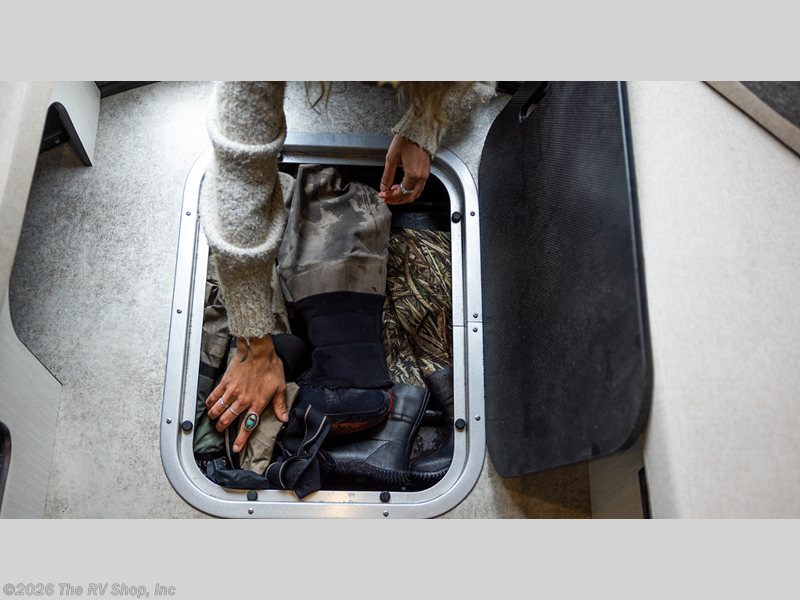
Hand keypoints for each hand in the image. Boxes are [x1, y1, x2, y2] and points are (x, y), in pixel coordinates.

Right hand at [205, 335, 287, 452]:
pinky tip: (208, 406)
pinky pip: (215, 395)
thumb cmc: (270, 366)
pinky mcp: (225, 382)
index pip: (248, 425)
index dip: (241, 439)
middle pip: (229, 419)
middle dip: (223, 428)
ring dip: (215, 417)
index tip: (236, 448)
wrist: (257, 350)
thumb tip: (284, 418)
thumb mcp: (280, 386)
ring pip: (219, 409)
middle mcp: (243, 400)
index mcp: (257, 402)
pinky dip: (210, 402)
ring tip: (213, 420)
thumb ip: (280, 405)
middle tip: (221, 431)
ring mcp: (233, 391)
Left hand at [378, 134, 429, 204]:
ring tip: (393, 192)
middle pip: (410, 196)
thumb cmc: (405, 140)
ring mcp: (425, 174)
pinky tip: (402, 185)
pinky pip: (419, 186)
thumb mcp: (391, 158)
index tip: (382, 194)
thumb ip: (387, 175)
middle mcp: (421, 176)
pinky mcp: (426, 171)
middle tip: (386, 198)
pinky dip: (410, 190)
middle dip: (397, 200)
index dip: (390, 195)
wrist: (417, 130)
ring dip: (404, 196)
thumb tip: (384, 187)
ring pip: (416, 193)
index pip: (400, 192)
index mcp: (413, 174)